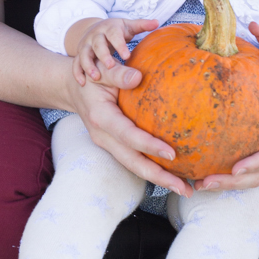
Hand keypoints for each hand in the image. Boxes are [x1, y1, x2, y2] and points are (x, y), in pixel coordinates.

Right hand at [66, 61, 192, 197]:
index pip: (127, 135)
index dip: (149, 146)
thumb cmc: (91, 76)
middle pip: (131, 162)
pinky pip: (133, 159)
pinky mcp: (113, 145)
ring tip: (185, 187)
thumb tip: (137, 77)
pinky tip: (172, 172)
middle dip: (158, 177)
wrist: (72, 88)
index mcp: (100, 118)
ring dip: (158, 178)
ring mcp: (107, 143)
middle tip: (185, 188)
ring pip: (133, 165)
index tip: (172, 153)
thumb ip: (117, 73)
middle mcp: (102, 136)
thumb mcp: (100, 70)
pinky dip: (152, 168)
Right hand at [73, 18, 158, 85]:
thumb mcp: (128, 26)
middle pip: (98, 44)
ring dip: (88, 65)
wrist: (94, 29)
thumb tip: (157, 23)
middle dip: (103, 55)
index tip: (127, 56)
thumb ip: (142, 25)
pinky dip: (77, 72)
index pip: (114, 35)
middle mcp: (95, 36)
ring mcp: (86, 45)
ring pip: (84, 54)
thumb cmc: (116, 31)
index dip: (119, 45)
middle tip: (110, 66)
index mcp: (109, 28)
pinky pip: (75, 63)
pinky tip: (83, 83)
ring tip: (96, 77)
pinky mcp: (79, 54)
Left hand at [193, 81, 258, 191]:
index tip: (235, 170)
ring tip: (200, 184)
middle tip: (206, 182)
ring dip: (226, 184)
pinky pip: (248, 175)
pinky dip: (229, 178)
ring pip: (250, 180)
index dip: (254, 165)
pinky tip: (207, 176)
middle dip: (232, 182)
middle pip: (257, 177)